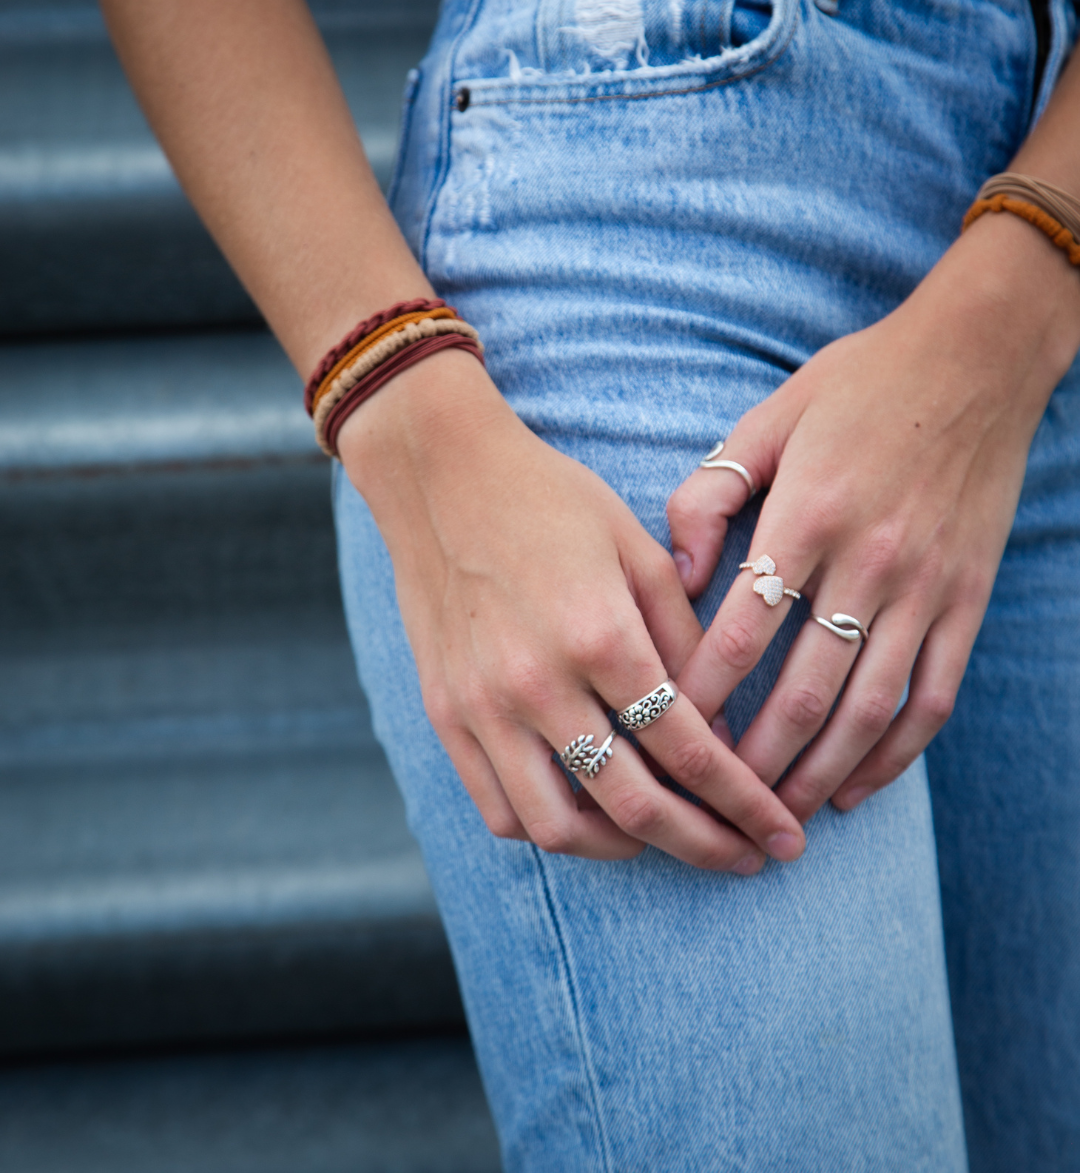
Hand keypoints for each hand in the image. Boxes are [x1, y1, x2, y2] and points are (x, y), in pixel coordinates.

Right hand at [338, 348, 806, 871]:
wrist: (441, 475)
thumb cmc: (551, 500)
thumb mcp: (638, 549)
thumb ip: (684, 641)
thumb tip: (720, 730)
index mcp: (599, 635)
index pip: (687, 749)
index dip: (744, 803)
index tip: (780, 834)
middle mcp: (537, 683)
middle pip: (632, 805)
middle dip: (702, 844)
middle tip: (746, 858)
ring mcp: (482, 706)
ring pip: (558, 828)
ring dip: (624, 849)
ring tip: (665, 837)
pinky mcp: (446, 714)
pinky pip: (498, 807)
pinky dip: (549, 830)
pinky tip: (588, 816)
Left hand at [667, 214, 1079, 822]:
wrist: (975, 359)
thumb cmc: (856, 386)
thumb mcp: (767, 420)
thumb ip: (711, 495)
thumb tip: (677, 577)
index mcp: (809, 514)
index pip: (742, 629)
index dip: (699, 693)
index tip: (663, 736)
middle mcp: (871, 560)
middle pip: (804, 688)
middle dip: (754, 759)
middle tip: (713, 806)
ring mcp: (927, 587)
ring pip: (868, 708)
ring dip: (819, 772)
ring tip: (776, 817)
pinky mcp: (966, 600)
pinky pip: (933, 696)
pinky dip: (895, 754)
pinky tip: (856, 787)